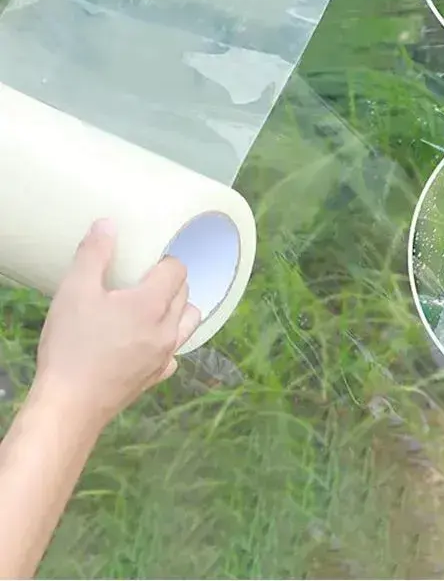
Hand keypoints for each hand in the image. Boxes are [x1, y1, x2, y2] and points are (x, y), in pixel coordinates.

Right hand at [34, 219, 200, 428]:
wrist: (69, 406)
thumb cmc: (72, 346)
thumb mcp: (75, 291)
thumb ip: (94, 254)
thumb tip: (108, 224)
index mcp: (153, 304)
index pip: (178, 269)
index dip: (164, 260)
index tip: (145, 261)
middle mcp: (168, 329)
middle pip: (185, 294)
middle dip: (171, 282)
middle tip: (143, 280)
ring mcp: (164, 356)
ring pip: (188, 324)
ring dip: (176, 310)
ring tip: (150, 307)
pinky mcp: (155, 378)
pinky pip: (173, 354)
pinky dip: (166, 343)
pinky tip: (145, 342)